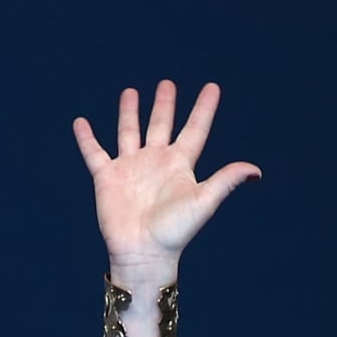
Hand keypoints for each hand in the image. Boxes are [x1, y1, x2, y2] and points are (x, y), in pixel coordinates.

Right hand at [71, 80, 261, 276]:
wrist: (143, 252)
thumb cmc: (175, 232)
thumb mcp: (204, 201)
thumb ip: (226, 180)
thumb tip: (256, 171)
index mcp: (180, 165)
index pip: (195, 129)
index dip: (204, 108)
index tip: (213, 87)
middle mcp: (155, 162)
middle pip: (161, 125)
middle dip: (164, 104)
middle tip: (167, 84)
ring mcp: (130, 168)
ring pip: (129, 132)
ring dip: (130, 112)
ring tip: (130, 92)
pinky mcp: (107, 178)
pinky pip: (94, 153)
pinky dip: (86, 138)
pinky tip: (80, 123)